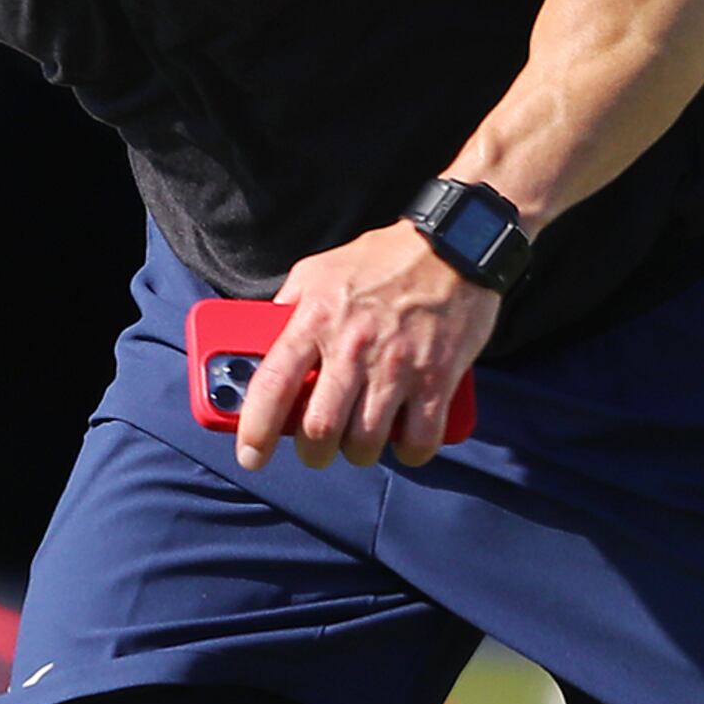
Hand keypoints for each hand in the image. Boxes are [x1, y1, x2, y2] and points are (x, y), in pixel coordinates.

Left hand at [234, 223, 494, 472]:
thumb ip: (286, 308)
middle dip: (312, 453)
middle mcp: (352, 347)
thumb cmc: (381, 261)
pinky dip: (409, 452)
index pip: (272, 385)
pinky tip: (403, 441)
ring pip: (366, 442)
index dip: (255, 430)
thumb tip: (257, 346)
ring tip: (360, 443)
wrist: (453, 247)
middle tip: (316, 451)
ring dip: (358, 453)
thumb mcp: (317, 270)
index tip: (250, 456)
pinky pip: (419, 439)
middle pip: (319, 428)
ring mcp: (397, 366)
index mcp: (315, 320)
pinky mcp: (438, 379)